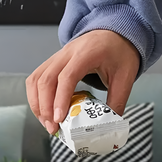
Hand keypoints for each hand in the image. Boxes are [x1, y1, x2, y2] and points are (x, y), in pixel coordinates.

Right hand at [26, 30, 140, 134]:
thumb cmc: (119, 52)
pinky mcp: (52, 63)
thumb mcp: (125, 77)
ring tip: (46, 123)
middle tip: (52, 128)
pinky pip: (36, 79)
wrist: (114, 33)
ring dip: (37, 104)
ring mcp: (56, 57)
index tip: (59, 119)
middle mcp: (67, 53)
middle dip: (45, 107)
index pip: (67, 77)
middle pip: (46, 79)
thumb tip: (108, 126)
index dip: (60, 99)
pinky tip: (43, 111)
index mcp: (87, 53)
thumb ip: (117, 101)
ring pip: (36, 79)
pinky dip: (35, 97)